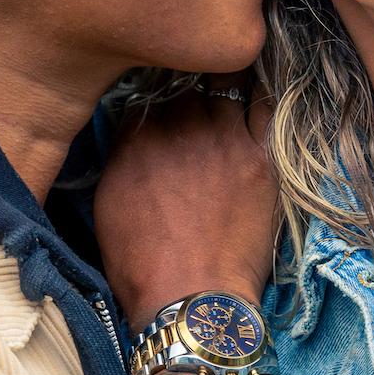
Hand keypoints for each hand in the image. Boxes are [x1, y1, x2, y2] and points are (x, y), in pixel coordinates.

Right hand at [95, 82, 279, 328]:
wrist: (192, 298)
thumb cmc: (142, 264)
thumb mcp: (107, 203)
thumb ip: (121, 154)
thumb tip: (133, 131)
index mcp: (136, 139)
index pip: (147, 93)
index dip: (157, 96)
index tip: (164, 101)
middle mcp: (179, 129)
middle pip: (186, 85)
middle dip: (189, 86)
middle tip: (197, 89)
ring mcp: (223, 139)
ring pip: (225, 84)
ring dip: (224, 80)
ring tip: (230, 76)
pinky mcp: (260, 158)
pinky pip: (266, 106)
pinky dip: (261, 90)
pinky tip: (261, 83)